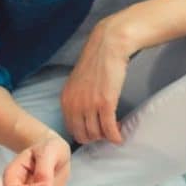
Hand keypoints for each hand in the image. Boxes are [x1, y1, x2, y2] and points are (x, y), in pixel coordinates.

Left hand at [61, 18, 131, 144]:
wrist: (107, 47)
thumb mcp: (78, 82)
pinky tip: (120, 137)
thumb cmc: (96, 62)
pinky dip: (115, 136)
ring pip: (97, 134)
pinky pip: (109, 128)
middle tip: (106, 132)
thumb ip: (77, 99)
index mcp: (66, 100)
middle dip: (96, 137)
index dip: (85, 133)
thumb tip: (84, 115)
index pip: (71, 129)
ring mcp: (89, 105)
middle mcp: (74, 105)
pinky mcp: (105, 103)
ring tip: (114, 131)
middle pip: (83, 135)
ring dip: (107, 136)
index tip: (95, 131)